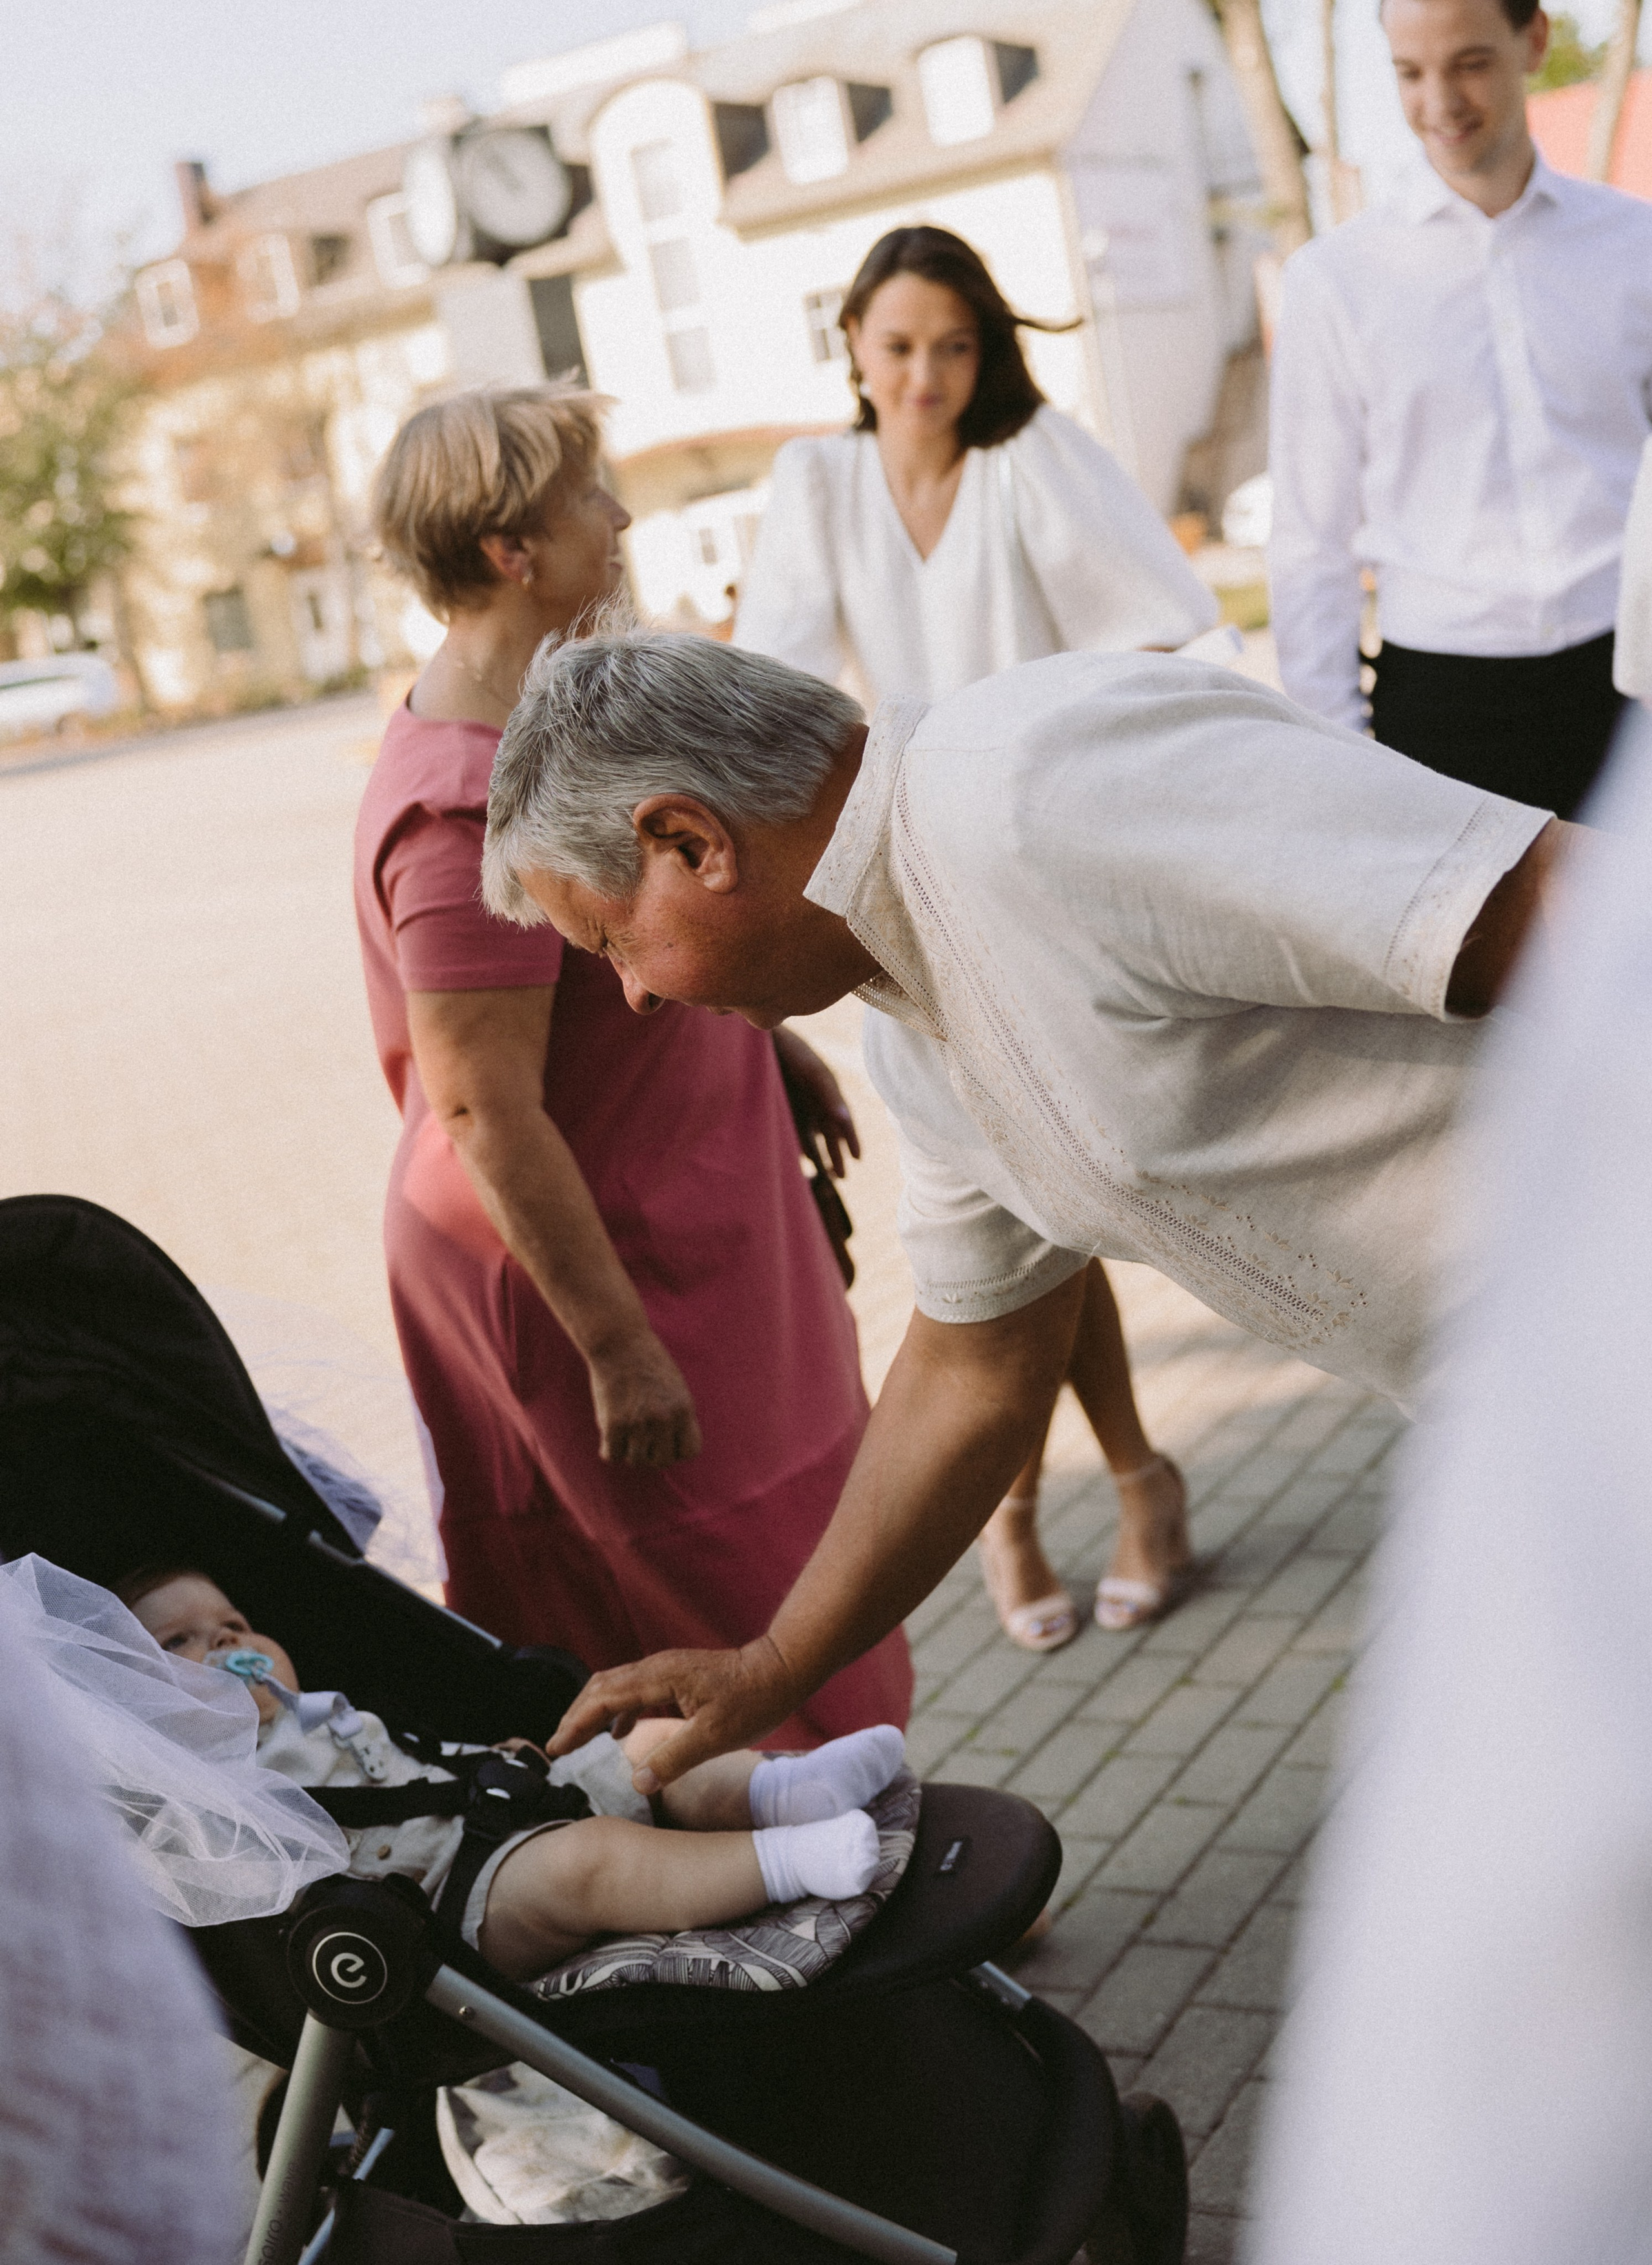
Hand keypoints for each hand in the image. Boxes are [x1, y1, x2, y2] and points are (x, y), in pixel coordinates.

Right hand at [547, 1637, 798, 1791]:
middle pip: (601, 1687)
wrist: (780, 1670)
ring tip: (578, 1742)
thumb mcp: (715, 1737)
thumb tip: (637, 1782)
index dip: (576, 1724)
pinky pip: (635, 1691)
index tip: (556, 1749)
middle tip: (557, 1748)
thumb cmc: (753, 1701)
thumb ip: (674, 1759)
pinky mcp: (675, 1677)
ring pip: (615, 1686)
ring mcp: (665, 1670)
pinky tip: (619, 1734)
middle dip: (575, 1716)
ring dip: (593, 1712)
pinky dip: (618, 1711)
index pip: (603, 1699)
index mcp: (659, 1678)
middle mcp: (656, 1668)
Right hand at [587, 1332, 702, 1465]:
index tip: (665, 1440)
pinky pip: (612, 1455)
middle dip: (651, 1452)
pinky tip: (609, 1435)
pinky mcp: (613, 1424)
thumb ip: (677, 1416)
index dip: (676, 1449)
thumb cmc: (646, 1362)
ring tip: (624, 1433)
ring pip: (636, 1460)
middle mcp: (664, 1419)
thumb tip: (673, 1450)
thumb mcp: (674, 1387)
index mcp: (683, 1409)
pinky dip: (609, 1449)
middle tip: (640, 1437)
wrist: (618, 1342)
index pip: (689, 1451)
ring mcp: (638, 1423)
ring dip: (629, 1450)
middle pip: (662, 1460)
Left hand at [773, 1028, 859, 1178]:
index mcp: (828, 1092)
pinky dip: (797, 1150)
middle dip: (836, 1154)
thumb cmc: (792, 1053)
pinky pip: (792, 1135)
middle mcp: (815, 1102)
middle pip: (829, 1134)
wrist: (764, 1042)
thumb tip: (845, 1120)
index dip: (851, 1138)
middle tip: (841, 1177)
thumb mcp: (813, 1072)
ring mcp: (797, 1107)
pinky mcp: (781, 1112)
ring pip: (811, 1138)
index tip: (858, 1158)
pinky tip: (799, 1164)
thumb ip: (829, 1095)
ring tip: (825, 1177)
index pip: (842, 1121)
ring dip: (818, 1156)